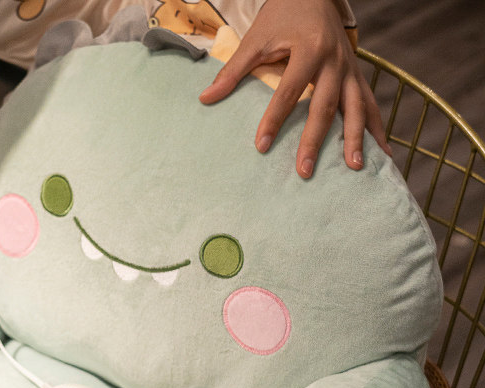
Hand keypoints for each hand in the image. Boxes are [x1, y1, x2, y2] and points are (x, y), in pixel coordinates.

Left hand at [199, 0, 390, 177]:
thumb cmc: (283, 14)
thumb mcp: (256, 38)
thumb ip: (233, 70)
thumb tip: (205, 98)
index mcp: (309, 48)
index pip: (289, 91)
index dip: (274, 119)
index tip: (262, 146)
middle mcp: (335, 59)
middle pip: (325, 105)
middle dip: (314, 140)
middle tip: (303, 171)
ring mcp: (350, 68)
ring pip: (356, 106)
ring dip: (355, 138)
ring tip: (354, 167)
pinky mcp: (357, 75)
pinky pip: (370, 103)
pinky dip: (376, 127)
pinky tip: (382, 152)